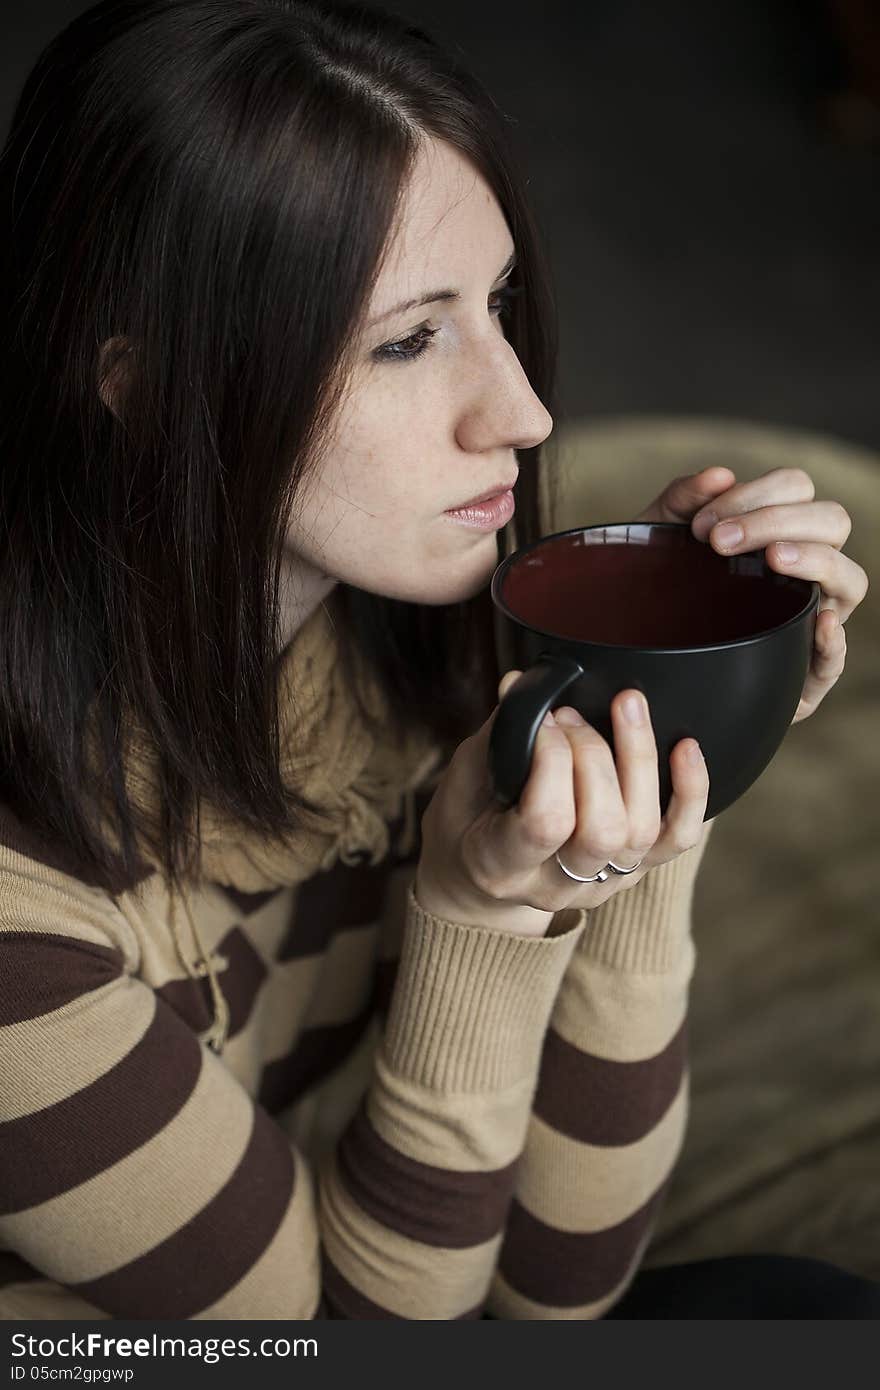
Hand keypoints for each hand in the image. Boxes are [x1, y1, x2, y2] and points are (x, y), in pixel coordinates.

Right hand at [413, 672, 709, 936]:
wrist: (479, 880)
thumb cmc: (469, 819)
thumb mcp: (466, 779)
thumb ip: (498, 736)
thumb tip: (523, 683)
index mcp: (500, 864)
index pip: (544, 822)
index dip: (552, 760)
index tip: (543, 719)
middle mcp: (555, 885)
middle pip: (602, 828)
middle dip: (593, 755)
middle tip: (570, 716)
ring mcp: (600, 884)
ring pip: (642, 831)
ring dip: (640, 757)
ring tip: (625, 705)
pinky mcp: (635, 873)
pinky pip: (678, 838)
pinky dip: (690, 791)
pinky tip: (686, 746)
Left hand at [635, 466, 868, 722]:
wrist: (633, 664)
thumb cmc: (654, 595)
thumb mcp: (655, 545)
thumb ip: (679, 503)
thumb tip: (719, 475)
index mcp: (776, 533)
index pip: (797, 490)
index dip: (757, 494)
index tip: (702, 523)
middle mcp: (804, 573)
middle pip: (832, 522)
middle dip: (779, 520)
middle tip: (719, 541)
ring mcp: (810, 622)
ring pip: (851, 580)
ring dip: (816, 561)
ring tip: (773, 559)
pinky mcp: (801, 677)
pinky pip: (836, 659)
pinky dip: (834, 639)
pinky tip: (818, 621)